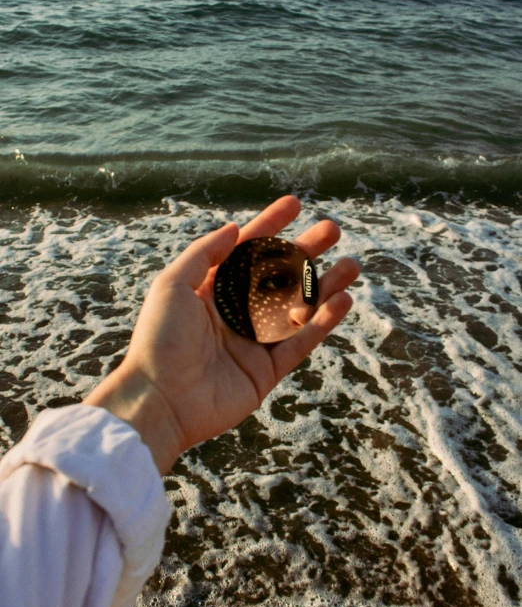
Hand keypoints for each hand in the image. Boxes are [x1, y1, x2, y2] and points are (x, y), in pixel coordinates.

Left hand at [84, 196, 359, 473]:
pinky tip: (341, 301)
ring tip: (351, 266)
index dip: (270, 226)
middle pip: (278, 276)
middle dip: (305, 252)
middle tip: (333, 230)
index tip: (294, 205)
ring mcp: (252, 343)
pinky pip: (299, 343)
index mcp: (210, 291)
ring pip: (296, 308)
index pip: (246, 251)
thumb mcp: (172, 286)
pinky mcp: (265, 371)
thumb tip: (235, 228)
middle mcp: (234, 313)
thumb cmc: (159, 340)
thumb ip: (204, 254)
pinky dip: (322, 323)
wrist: (160, 401)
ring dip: (323, 286)